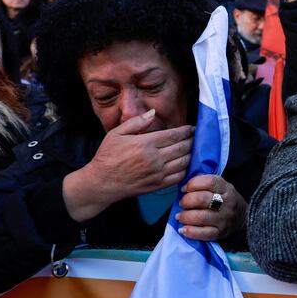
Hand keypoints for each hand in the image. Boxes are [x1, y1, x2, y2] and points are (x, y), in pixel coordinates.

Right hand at [62, 110, 193, 221]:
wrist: (101, 183)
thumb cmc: (107, 157)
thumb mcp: (116, 133)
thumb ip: (136, 122)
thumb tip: (153, 112)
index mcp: (146, 143)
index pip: (174, 135)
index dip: (186, 131)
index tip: (191, 128)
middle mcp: (155, 158)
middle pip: (183, 147)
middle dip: (191, 141)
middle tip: (195, 137)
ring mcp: (158, 173)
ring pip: (184, 161)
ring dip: (191, 154)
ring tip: (192, 149)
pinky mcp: (158, 185)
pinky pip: (179, 176)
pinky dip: (186, 169)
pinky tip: (185, 164)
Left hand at [175, 174, 247, 240]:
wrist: (244, 218)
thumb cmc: (226, 200)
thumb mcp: (222, 187)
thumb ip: (206, 184)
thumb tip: (184, 187)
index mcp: (227, 188)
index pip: (210, 182)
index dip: (193, 184)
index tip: (184, 189)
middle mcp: (227, 203)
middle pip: (203, 199)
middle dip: (187, 200)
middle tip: (181, 203)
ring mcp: (224, 219)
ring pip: (201, 217)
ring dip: (186, 216)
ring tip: (179, 216)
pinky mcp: (221, 233)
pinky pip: (204, 233)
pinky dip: (191, 232)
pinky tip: (183, 229)